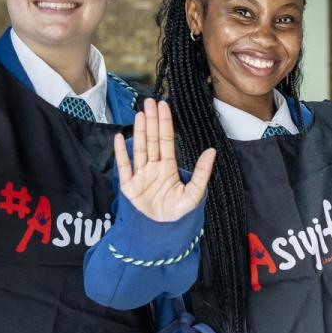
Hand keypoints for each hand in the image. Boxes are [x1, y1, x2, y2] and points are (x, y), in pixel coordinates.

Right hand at [115, 99, 215, 222]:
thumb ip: (202, 172)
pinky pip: (124, 167)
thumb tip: (211, 151)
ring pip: (139, 149)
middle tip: (150, 101)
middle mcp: (154, 167)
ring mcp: (140, 175)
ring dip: (139, 131)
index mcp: (168, 167)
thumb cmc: (178, 212)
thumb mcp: (195, 193)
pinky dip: (121, 153)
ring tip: (140, 114)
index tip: (164, 106)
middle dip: (151, 121)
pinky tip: (120, 138)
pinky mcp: (129, 186)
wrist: (162, 231)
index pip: (166, 140)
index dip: (165, 123)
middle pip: (152, 140)